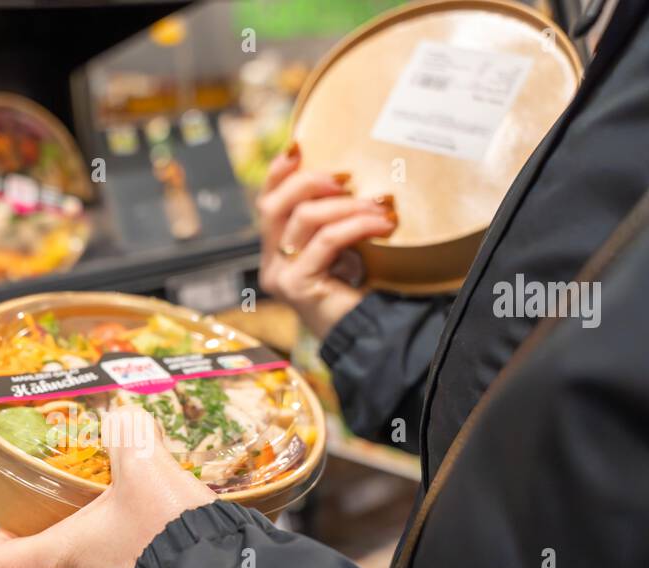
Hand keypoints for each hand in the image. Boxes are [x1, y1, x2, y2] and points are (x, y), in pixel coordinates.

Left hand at [0, 405, 213, 567]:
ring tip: (142, 521)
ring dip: (111, 552)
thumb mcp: (146, 467)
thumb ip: (129, 433)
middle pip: (53, 565)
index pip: (1, 565)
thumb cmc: (166, 535)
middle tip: (94, 504)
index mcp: (59, 559)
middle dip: (71, 534)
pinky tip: (170, 545)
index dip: (3, 541)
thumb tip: (126, 416)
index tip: (20, 522)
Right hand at [257, 144, 397, 338]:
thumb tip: (350, 177)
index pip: (266, 204)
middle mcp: (272, 265)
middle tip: (348, 177)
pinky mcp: (297, 287)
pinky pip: (326, 240)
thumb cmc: (365, 293)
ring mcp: (281, 277)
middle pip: (274, 205)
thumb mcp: (346, 247)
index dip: (278, 173)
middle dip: (311, 181)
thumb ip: (335, 221)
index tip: (299, 147)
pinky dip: (357, 225)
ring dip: (347, 205)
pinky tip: (382, 225)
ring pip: (303, 218)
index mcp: (277, 255)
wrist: (374, 338)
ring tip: (382, 206)